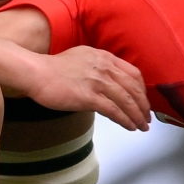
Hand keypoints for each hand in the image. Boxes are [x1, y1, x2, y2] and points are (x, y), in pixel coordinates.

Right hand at [22, 46, 150, 130]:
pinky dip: (125, 120)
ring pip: (127, 101)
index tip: (143, 100)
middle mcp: (105, 68)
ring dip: (137, 116)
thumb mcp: (81, 57)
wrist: (37, 73)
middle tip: (147, 117)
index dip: (142, 89)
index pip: (133, 73)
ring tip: (141, 126)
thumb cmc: (53, 68)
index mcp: (104, 57)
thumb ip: (97, 65)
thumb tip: (106, 80)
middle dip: (144, 106)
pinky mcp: (90, 97)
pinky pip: (115, 111)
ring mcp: (98, 82)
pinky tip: (129, 126)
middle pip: (134, 88)